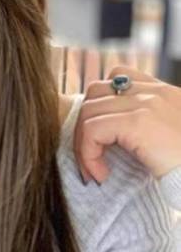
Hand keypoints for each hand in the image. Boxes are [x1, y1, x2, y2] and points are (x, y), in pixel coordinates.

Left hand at [75, 65, 180, 183]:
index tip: (101, 140)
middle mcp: (155, 92)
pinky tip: (101, 174)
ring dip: (83, 144)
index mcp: (164, 93)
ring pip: (88, 111)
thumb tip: (111, 137)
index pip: (118, 77)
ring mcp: (147, 103)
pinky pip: (92, 130)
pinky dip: (87, 154)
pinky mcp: (138, 121)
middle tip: (91, 156)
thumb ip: (146, 127)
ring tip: (95, 170)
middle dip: (85, 124)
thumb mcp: (170, 138)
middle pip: (95, 92)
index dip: (101, 106)